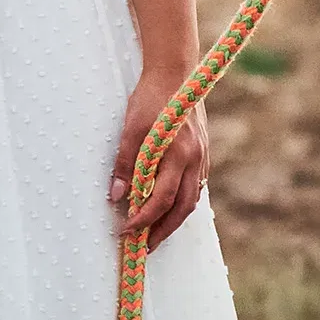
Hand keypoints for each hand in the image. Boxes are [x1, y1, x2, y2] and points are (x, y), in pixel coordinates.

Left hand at [108, 68, 207, 248]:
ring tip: (154, 233)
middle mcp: (195, 159)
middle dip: (162, 231)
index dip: (144, 219)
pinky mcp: (203, 153)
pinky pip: (195, 186)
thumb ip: (125, 163)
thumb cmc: (151, 97)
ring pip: (192, 199)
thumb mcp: (131, 127)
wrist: (175, 72)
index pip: (162, 199)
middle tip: (144, 247)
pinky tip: (167, 207)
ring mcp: (202, 157)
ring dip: (173, 219)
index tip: (126, 230)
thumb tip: (117, 196)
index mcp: (179, 154)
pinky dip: (181, 201)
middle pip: (182, 208)